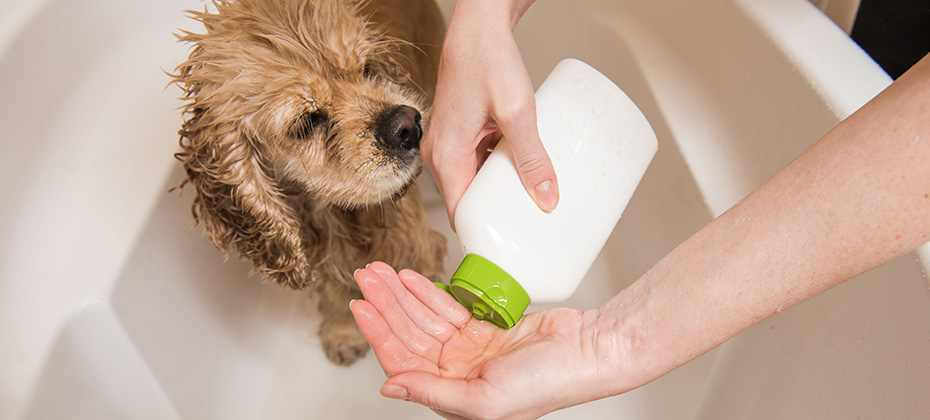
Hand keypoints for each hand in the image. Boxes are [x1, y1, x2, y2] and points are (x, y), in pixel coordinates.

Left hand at [350, 262, 603, 419]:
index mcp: (453, 397)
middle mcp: (457, 374)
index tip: (359, 307)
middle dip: (385, 305)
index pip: (402, 362)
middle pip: (409, 334)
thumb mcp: (484, 399)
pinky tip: (410, 277)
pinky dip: (428, 291)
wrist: (588, 352)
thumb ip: (433, 391)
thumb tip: (390, 388)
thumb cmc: (548, 384)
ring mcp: (471, 350)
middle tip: (364, 277)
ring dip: (402, 294)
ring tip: (381, 271)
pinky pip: (448, 307)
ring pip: (424, 317)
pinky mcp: (485, 328)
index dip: (378, 333)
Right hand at [420, 0, 557, 228]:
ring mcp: (446, 145)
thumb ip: (533, 158)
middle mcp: (439, 154)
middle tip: (529, 234)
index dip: (484, 238)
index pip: (462, 216)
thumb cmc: (487, 61)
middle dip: (497, 220)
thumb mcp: (517, 113)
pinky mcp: (458, 135)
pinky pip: (475, 166)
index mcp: (446, 156)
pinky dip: (495, 175)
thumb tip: (547, 198)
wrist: (478, 29)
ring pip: (473, 185)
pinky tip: (521, 175)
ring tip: (529, 209)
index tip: (507, 256)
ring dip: (497, 197)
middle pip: (468, 203)